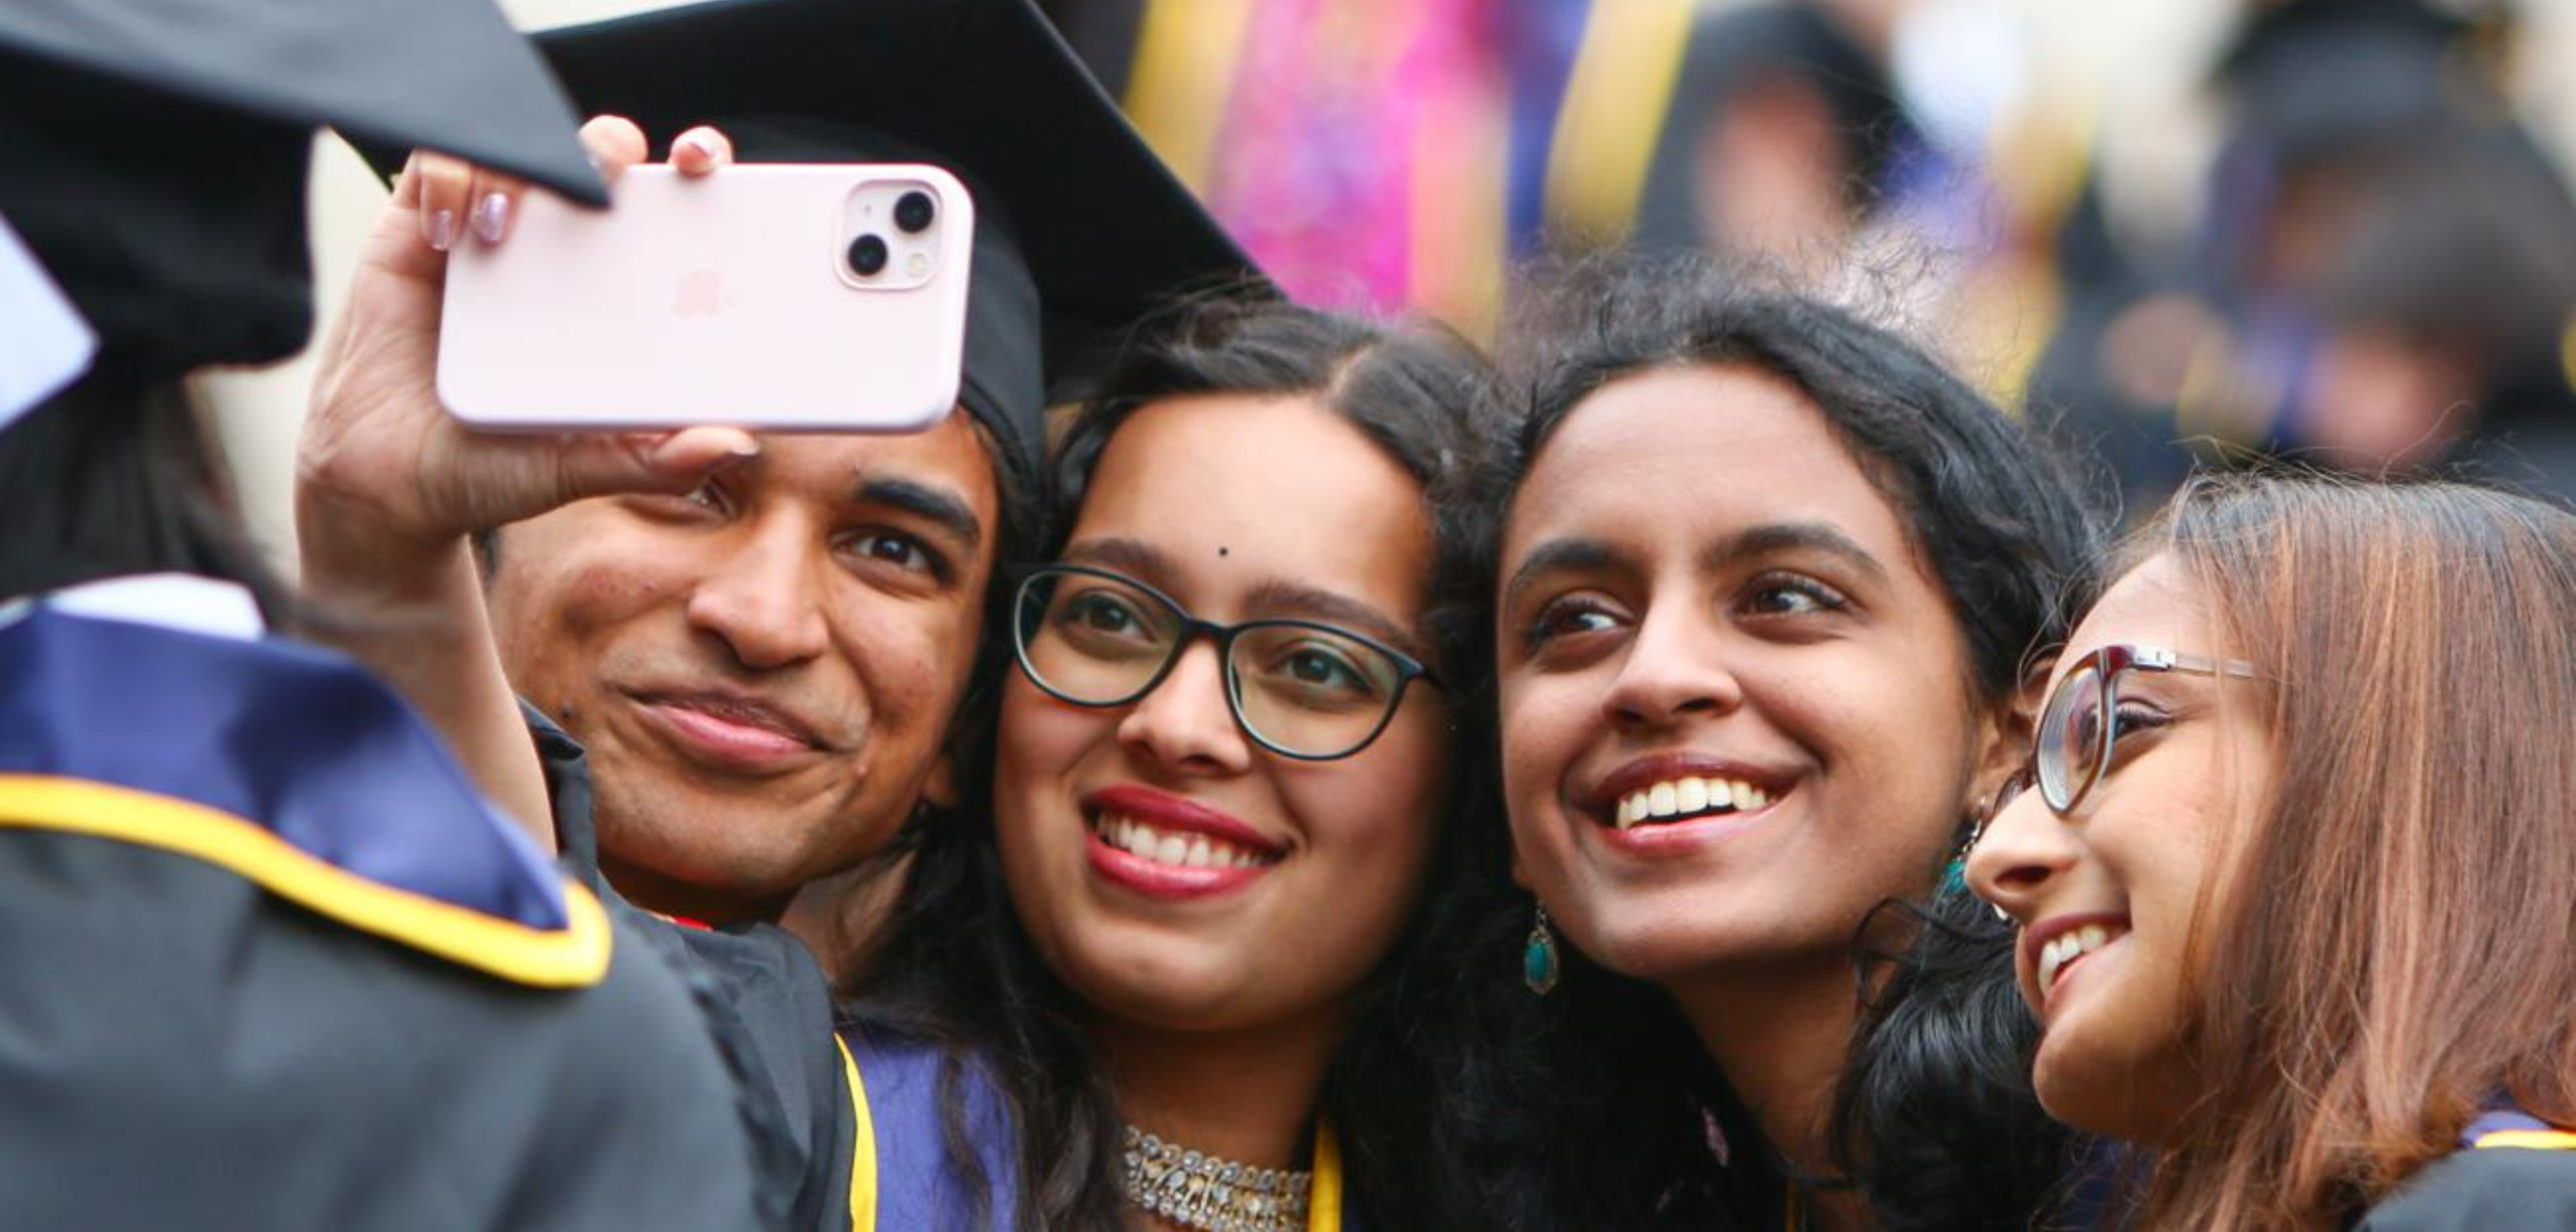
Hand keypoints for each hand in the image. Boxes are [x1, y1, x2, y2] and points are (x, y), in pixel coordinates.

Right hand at [298, 118, 752, 574]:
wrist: (393, 483)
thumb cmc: (493, 468)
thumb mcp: (581, 467)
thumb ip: (655, 458)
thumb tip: (737, 445)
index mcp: (617, 291)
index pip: (669, 207)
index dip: (693, 167)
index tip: (700, 165)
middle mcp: (560, 249)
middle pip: (599, 159)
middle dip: (611, 144)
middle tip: (614, 168)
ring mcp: (491, 233)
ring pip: (521, 148)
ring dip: (520, 166)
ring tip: (501, 230)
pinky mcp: (420, 229)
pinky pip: (438, 166)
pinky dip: (449, 180)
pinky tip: (447, 233)